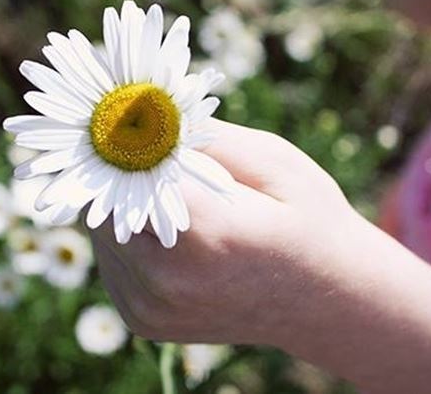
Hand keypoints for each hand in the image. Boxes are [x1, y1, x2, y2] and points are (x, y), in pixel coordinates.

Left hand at [88, 118, 371, 344]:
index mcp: (203, 233)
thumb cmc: (309, 220)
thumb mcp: (272, 161)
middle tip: (150, 150)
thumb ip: (204, 135)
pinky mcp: (144, 322)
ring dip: (121, 204)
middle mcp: (165, 279)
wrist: (331, 300)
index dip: (125, 137)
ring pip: (100, 232)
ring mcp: (150, 309)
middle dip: (120, 170)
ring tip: (170, 193)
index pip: (123, 168)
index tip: (130, 114)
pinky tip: (170, 230)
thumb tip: (144, 109)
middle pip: (102, 202)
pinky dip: (128, 238)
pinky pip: (112, 262)